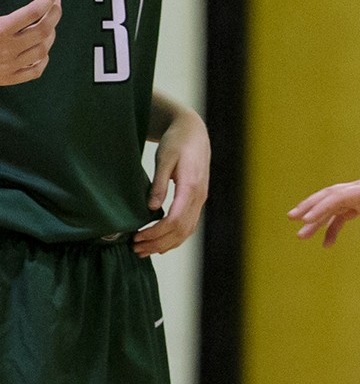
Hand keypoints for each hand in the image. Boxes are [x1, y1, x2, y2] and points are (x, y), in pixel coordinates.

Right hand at [0, 0, 61, 86]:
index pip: (34, 11)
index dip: (47, 0)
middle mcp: (7, 48)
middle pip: (44, 30)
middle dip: (55, 14)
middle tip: (57, 3)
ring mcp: (10, 65)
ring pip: (43, 50)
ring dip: (51, 34)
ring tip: (50, 23)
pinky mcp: (8, 78)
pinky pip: (36, 70)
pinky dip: (43, 59)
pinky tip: (42, 49)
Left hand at [134, 109, 209, 256]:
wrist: (194, 133)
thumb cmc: (177, 143)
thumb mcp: (165, 159)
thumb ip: (159, 184)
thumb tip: (152, 208)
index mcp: (191, 187)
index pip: (175, 219)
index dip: (156, 232)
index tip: (137, 237)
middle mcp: (199, 197)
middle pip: (181, 230)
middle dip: (158, 243)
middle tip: (135, 250)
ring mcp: (200, 200)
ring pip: (187, 231)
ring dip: (166, 243)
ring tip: (145, 250)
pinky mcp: (197, 200)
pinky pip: (189, 225)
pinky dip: (175, 238)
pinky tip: (162, 243)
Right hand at [290, 167, 359, 250]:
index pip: (339, 196)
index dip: (321, 207)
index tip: (305, 220)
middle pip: (329, 195)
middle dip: (310, 207)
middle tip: (292, 219)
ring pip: (333, 204)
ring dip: (317, 217)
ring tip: (302, 234)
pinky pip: (344, 212)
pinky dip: (333, 225)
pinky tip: (327, 242)